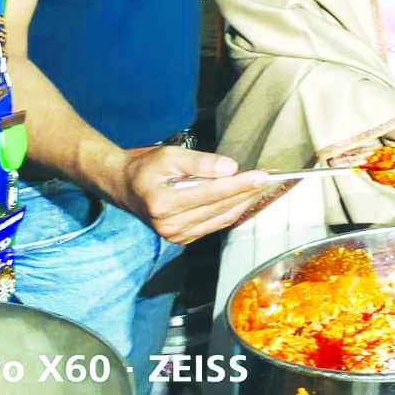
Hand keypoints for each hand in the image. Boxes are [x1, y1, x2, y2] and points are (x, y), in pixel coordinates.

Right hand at [115, 147, 270, 244]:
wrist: (127, 189)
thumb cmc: (147, 170)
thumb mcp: (169, 156)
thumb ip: (199, 162)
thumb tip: (229, 168)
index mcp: (163, 204)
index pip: (211, 193)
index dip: (239, 184)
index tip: (262, 176)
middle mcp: (169, 225)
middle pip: (220, 207)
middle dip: (246, 191)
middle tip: (267, 178)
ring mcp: (176, 235)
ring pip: (221, 218)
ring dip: (243, 202)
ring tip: (259, 186)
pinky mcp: (183, 238)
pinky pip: (215, 224)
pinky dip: (232, 211)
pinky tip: (244, 197)